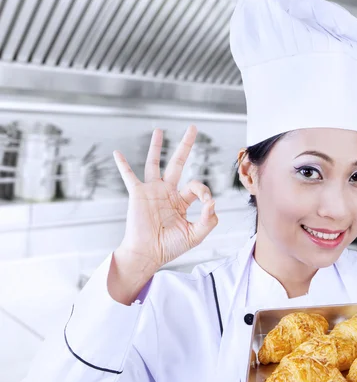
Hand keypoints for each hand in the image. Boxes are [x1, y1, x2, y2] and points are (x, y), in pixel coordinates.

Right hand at [112, 125, 217, 272]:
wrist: (148, 254)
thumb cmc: (170, 247)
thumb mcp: (196, 234)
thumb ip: (209, 219)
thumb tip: (213, 202)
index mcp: (181, 201)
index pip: (196, 186)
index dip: (205, 192)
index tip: (207, 203)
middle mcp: (167, 192)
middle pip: (178, 163)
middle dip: (186, 145)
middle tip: (193, 127)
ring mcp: (152, 191)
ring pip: (154, 163)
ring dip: (156, 146)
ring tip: (159, 130)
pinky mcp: (138, 194)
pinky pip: (129, 176)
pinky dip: (123, 165)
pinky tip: (117, 153)